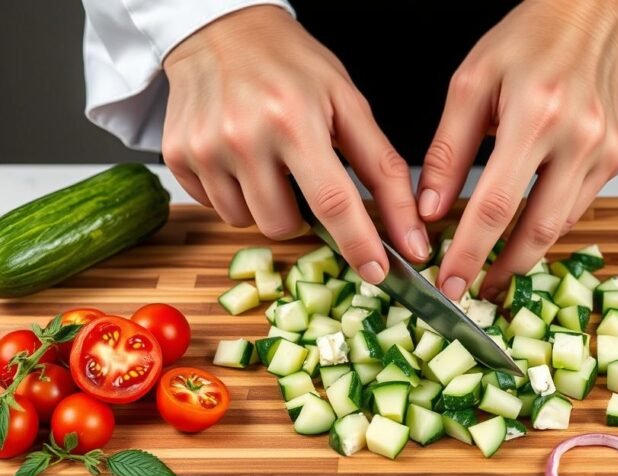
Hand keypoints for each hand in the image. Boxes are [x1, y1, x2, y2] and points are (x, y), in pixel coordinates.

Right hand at [162, 6, 430, 283]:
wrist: (221, 30)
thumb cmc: (292, 65)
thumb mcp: (349, 105)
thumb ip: (384, 171)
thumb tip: (410, 233)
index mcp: (294, 120)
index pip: (332, 202)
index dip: (359, 244)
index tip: (378, 272)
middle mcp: (242, 137)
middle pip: (284, 225)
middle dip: (304, 217)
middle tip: (306, 179)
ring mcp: (203, 149)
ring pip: (247, 222)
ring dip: (268, 205)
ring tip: (272, 161)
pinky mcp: (177, 157)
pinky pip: (216, 207)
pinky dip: (236, 194)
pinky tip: (242, 158)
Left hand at [418, 0, 617, 299]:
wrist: (592, 17)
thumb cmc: (527, 41)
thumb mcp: (470, 85)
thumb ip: (447, 151)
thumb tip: (430, 210)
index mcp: (536, 115)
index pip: (496, 205)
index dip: (470, 253)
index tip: (450, 283)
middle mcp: (578, 138)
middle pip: (538, 229)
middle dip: (503, 270)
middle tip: (474, 292)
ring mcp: (604, 152)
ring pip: (560, 225)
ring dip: (525, 252)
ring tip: (494, 266)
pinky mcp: (615, 159)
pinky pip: (575, 206)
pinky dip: (546, 223)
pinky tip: (523, 227)